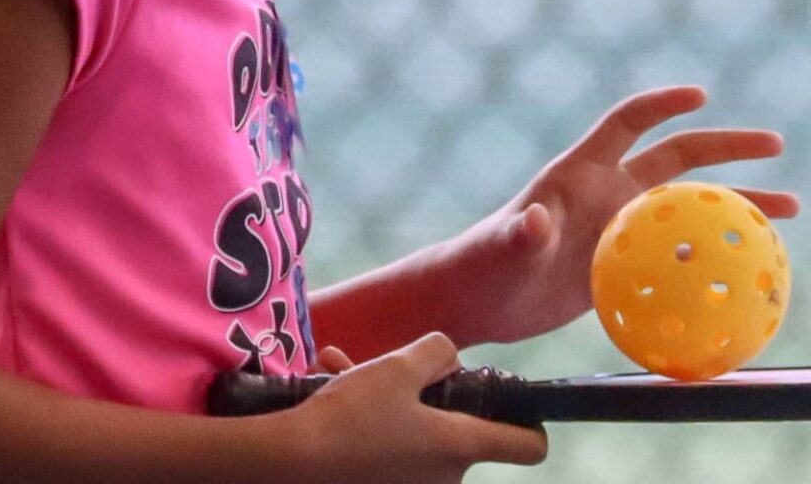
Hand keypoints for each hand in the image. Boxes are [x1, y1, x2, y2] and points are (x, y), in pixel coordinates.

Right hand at [275, 333, 545, 482]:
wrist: (295, 464)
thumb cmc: (353, 415)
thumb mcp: (396, 367)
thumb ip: (435, 353)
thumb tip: (451, 358)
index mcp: (459, 446)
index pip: (529, 446)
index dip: (528, 418)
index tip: (506, 397)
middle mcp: (446, 476)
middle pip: (456, 426)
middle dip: (422, 390)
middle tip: (388, 368)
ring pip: (413, 429)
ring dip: (383, 395)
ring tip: (340, 369)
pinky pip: (389, 446)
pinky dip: (366, 418)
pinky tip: (329, 384)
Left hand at [447, 86, 798, 344]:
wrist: (482, 302)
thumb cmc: (485, 265)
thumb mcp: (503, 249)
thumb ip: (520, 235)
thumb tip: (534, 221)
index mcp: (580, 171)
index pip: (626, 123)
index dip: (660, 104)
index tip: (700, 94)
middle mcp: (607, 193)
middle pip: (675, 159)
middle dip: (724, 147)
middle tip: (775, 143)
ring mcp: (620, 228)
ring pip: (689, 208)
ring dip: (736, 204)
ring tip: (791, 208)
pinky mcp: (627, 265)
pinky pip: (682, 255)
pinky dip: (716, 257)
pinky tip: (754, 271)